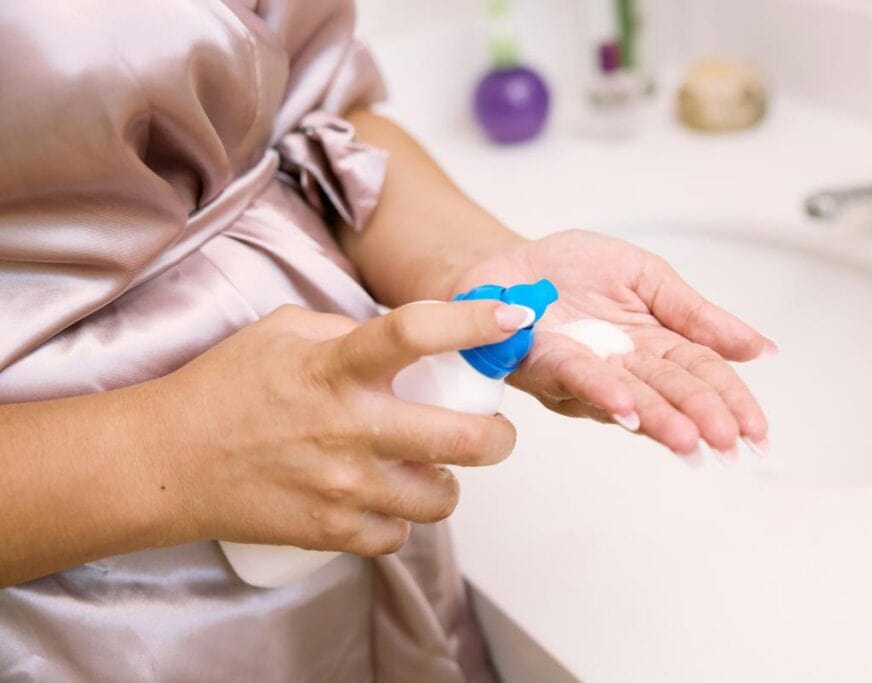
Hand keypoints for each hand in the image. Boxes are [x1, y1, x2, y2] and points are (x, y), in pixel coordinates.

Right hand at [158, 300, 530, 554]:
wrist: (168, 461)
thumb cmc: (225, 390)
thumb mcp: (284, 332)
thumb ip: (349, 330)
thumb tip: (405, 341)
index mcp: (335, 367)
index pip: (418, 332)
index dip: (475, 321)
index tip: (512, 317)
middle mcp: (348, 427)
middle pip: (462, 440)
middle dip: (498, 437)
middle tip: (492, 432)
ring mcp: (341, 485)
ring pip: (440, 498)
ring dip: (446, 483)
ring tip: (429, 469)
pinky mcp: (329, 531)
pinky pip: (398, 537)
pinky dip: (399, 521)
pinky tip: (383, 500)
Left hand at [451, 230, 774, 457]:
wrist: (511, 263)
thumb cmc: (573, 271)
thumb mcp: (648, 277)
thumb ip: (697, 314)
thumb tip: (758, 348)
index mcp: (657, 344)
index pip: (703, 374)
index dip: (731, 401)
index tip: (756, 429)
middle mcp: (625, 368)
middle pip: (672, 393)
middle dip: (702, 417)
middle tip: (729, 440)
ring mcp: (586, 373)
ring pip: (629, 397)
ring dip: (660, 419)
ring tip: (690, 437)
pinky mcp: (545, 364)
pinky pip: (576, 377)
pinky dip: (603, 390)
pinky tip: (628, 407)